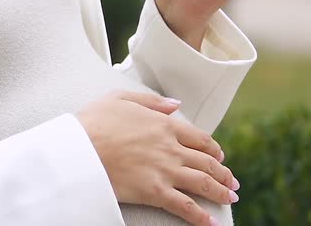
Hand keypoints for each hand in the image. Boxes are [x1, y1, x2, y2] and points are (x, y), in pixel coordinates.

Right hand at [76, 91, 239, 225]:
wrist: (79, 148)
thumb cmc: (94, 121)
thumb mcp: (120, 97)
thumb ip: (152, 100)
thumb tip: (176, 104)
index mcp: (164, 125)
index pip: (200, 138)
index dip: (214, 149)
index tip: (219, 157)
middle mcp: (171, 148)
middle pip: (207, 162)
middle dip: (223, 174)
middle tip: (231, 182)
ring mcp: (165, 170)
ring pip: (203, 183)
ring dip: (220, 192)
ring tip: (229, 198)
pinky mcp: (155, 192)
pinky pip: (185, 206)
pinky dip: (201, 217)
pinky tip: (211, 224)